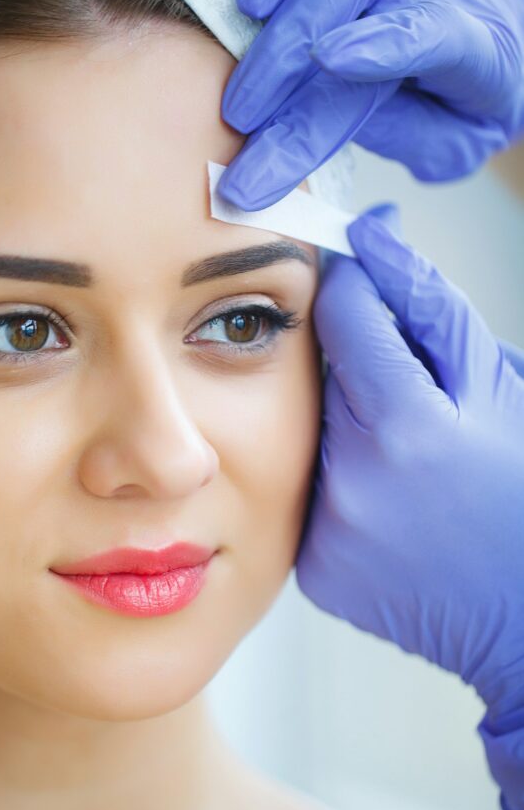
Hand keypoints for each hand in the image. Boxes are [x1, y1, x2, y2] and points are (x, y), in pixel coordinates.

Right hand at [218, 0, 523, 208]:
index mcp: (474, 43)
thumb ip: (400, 135)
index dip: (382, 43)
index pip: (429, 33)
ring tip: (239, 85)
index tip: (330, 60)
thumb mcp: (451, 144)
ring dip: (275, 26)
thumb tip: (325, 126)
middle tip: (241, 119)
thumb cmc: (469, 106)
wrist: (496, 52)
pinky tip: (250, 4)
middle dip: (288, 56)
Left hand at [295, 203, 523, 809]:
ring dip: (349, 432)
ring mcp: (327, 533)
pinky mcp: (314, 570)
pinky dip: (343, 487)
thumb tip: (373, 239)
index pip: (342, 315)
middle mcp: (351, 481)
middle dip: (359, 372)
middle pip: (320, 379)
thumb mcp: (500, 388)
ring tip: (407, 461)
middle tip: (408, 397)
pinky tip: (390, 504)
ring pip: (311, 439)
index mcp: (406, 426)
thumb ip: (430, 309)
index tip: (356, 272)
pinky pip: (311, 497)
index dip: (351, 284)